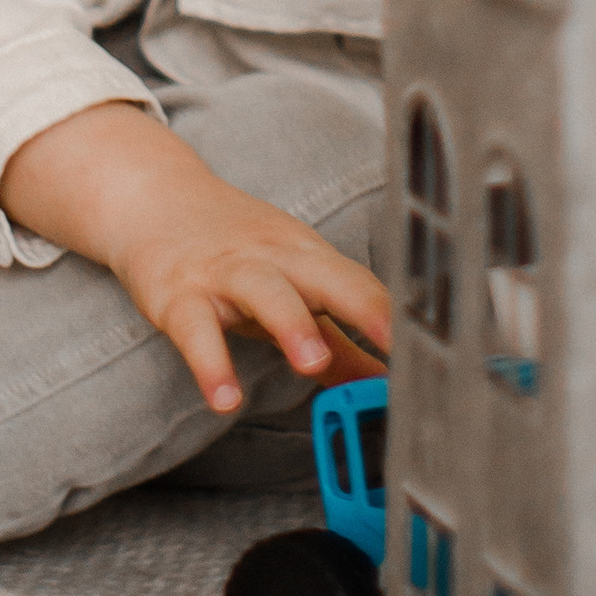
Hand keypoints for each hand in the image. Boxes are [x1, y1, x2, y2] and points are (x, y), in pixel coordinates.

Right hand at [0, 102, 392, 414]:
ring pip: (263, 291)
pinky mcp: (178, 295)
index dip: (399, 317)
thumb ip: (340, 340)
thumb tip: (388, 383)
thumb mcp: (291, 285)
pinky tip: (224, 396)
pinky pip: (196, 328)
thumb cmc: (234, 249)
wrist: (154, 198)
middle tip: (395, 344)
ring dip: (291, 324)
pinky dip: (210, 362)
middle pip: (323, 276)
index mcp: (308, 258)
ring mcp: (225, 274)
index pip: (362, 285)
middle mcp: (273, 258)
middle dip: (360, 305)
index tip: (441, 349)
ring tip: (313, 363)